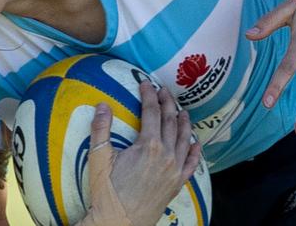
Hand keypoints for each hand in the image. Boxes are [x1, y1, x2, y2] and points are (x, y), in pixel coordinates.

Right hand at [78, 82, 200, 225]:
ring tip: (182, 110)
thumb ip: (101, 129)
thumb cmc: (108, 191)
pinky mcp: (177, 184)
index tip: (145, 83)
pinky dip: (196, 151)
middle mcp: (166, 155)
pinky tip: (197, 143)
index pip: (151, 112)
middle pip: (170, 122)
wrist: (120, 222)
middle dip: (167, 103)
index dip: (148, 95)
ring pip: (185, 140)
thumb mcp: (99, 157)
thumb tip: (102, 104)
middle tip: (164, 90)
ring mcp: (174, 170)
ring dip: (184, 122)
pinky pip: (192, 164)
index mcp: (148, 146)